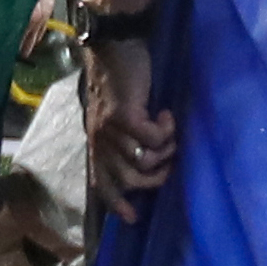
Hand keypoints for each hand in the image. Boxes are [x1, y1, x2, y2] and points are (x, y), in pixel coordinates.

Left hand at [83, 37, 179, 221]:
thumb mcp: (118, 115)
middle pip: (128, 179)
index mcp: (97, 142)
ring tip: (167, 131)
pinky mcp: (124, 115)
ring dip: (164, 151)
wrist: (116, 47)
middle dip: (155, 176)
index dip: (116, 202)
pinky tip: (165, 115)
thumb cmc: (122, 80)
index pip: (101, 182)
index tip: (132, 218)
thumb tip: (146, 162)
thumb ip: (124, 138)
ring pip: (143, 161)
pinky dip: (165, 131)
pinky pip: (153, 140)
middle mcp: (99, 139)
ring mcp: (109, 128)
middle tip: (169, 157)